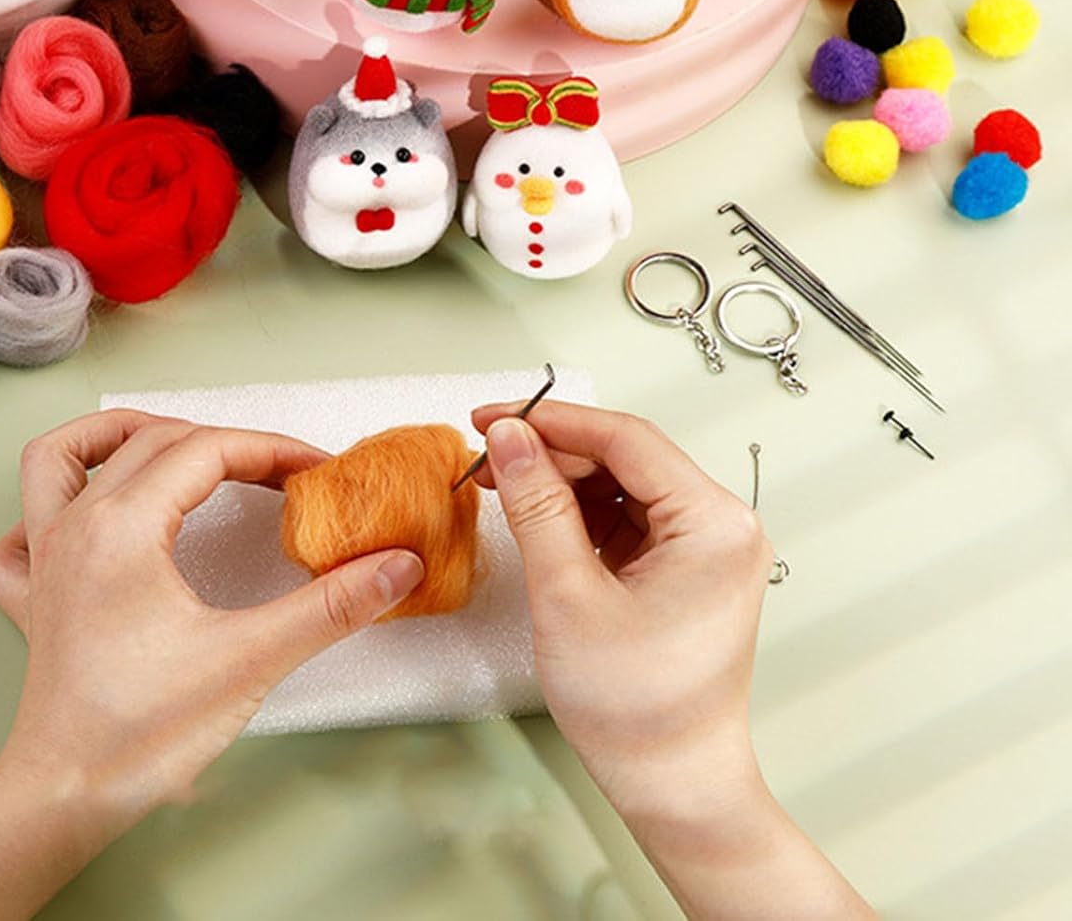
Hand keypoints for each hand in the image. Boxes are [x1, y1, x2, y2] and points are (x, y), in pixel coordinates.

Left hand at [0, 409, 424, 834]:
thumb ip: (330, 606)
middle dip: (223, 441)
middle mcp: (77, 527)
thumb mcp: (251, 659)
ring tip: (166, 438)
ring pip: (58, 458)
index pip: (208, 449)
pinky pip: (19, 531)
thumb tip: (396, 566)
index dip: (272, 450)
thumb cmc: (142, 732)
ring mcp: (46, 560)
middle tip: (277, 472)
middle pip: (151, 441)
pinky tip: (79, 517)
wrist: (67, 797)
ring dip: (113, 435)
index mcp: (125, 527)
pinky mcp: (32, 599)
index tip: (316, 470)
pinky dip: (45, 508)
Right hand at [472, 402, 872, 919]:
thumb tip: (509, 436)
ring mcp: (704, 547)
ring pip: (619, 484)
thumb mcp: (567, 594)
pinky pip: (624, 517)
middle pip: (623, 456)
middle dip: (550, 452)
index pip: (625, 438)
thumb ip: (537, 504)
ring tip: (498, 484)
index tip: (491, 419)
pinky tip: (532, 514)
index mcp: (714, 523)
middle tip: (485, 454)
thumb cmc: (635, 707)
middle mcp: (721, 525)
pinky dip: (575, 513)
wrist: (674, 787)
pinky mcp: (683, 568)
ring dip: (558, 480)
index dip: (550, 420)